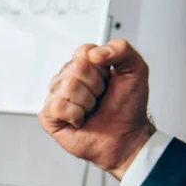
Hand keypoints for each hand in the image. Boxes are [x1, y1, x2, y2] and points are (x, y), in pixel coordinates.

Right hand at [39, 39, 154, 179]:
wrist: (125, 136)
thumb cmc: (127, 108)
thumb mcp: (136, 70)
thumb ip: (121, 49)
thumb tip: (95, 53)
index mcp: (84, 65)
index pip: (83, 52)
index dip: (101, 68)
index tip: (108, 80)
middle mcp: (67, 79)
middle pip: (75, 69)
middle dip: (95, 87)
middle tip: (99, 98)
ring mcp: (56, 97)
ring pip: (67, 87)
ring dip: (86, 103)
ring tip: (90, 110)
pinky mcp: (48, 116)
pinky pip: (57, 106)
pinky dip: (74, 115)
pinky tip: (79, 120)